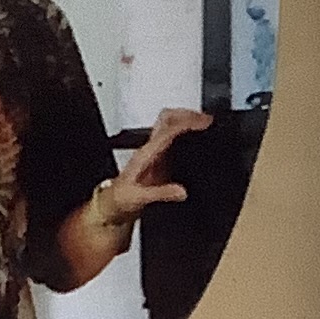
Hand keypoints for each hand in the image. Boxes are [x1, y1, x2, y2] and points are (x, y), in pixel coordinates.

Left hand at [100, 106, 211, 230]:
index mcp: (145, 154)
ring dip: (186, 120)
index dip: (186, 123)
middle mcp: (150, 149)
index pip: (167, 130)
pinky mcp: (160, 159)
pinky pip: (172, 138)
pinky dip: (185, 133)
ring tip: (204, 123)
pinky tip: (196, 138)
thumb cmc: (121, 199)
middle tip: (205, 119)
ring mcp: (154, 152)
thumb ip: (161, 193)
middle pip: (167, 118)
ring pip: (169, 124)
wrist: (113, 204)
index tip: (203, 123)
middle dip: (187, 114)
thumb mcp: (138, 198)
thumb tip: (181, 191)